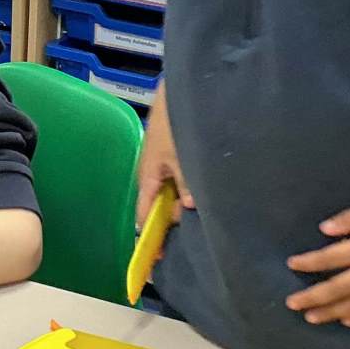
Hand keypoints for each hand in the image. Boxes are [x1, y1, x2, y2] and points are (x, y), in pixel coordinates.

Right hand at [134, 90, 194, 228]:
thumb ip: (187, 183)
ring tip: (204, 218)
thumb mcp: (183, 156)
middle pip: (159, 206)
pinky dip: (188, 188)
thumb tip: (190, 208)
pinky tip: (204, 193)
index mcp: (147, 177)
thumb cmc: (176, 121)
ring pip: (170, 192)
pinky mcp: (173, 154)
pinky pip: (177, 179)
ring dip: (184, 203)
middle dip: (173, 222)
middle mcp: (151, 174)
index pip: (144, 216)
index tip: (159, 260)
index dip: (151, 238)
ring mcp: (162, 163)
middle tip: (194, 237)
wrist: (180, 88)